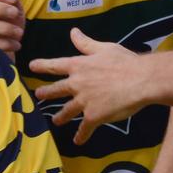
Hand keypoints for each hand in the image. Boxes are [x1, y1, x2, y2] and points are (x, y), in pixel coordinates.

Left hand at [30, 27, 149, 143]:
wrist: (140, 80)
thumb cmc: (124, 61)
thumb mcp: (104, 48)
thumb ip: (86, 43)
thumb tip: (73, 31)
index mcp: (79, 66)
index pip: (55, 65)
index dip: (42, 65)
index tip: (31, 66)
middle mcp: (77, 84)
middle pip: (56, 89)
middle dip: (46, 93)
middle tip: (38, 95)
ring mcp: (83, 102)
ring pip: (67, 111)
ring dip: (60, 117)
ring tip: (56, 121)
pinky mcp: (93, 116)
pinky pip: (84, 128)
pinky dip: (81, 135)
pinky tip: (78, 141)